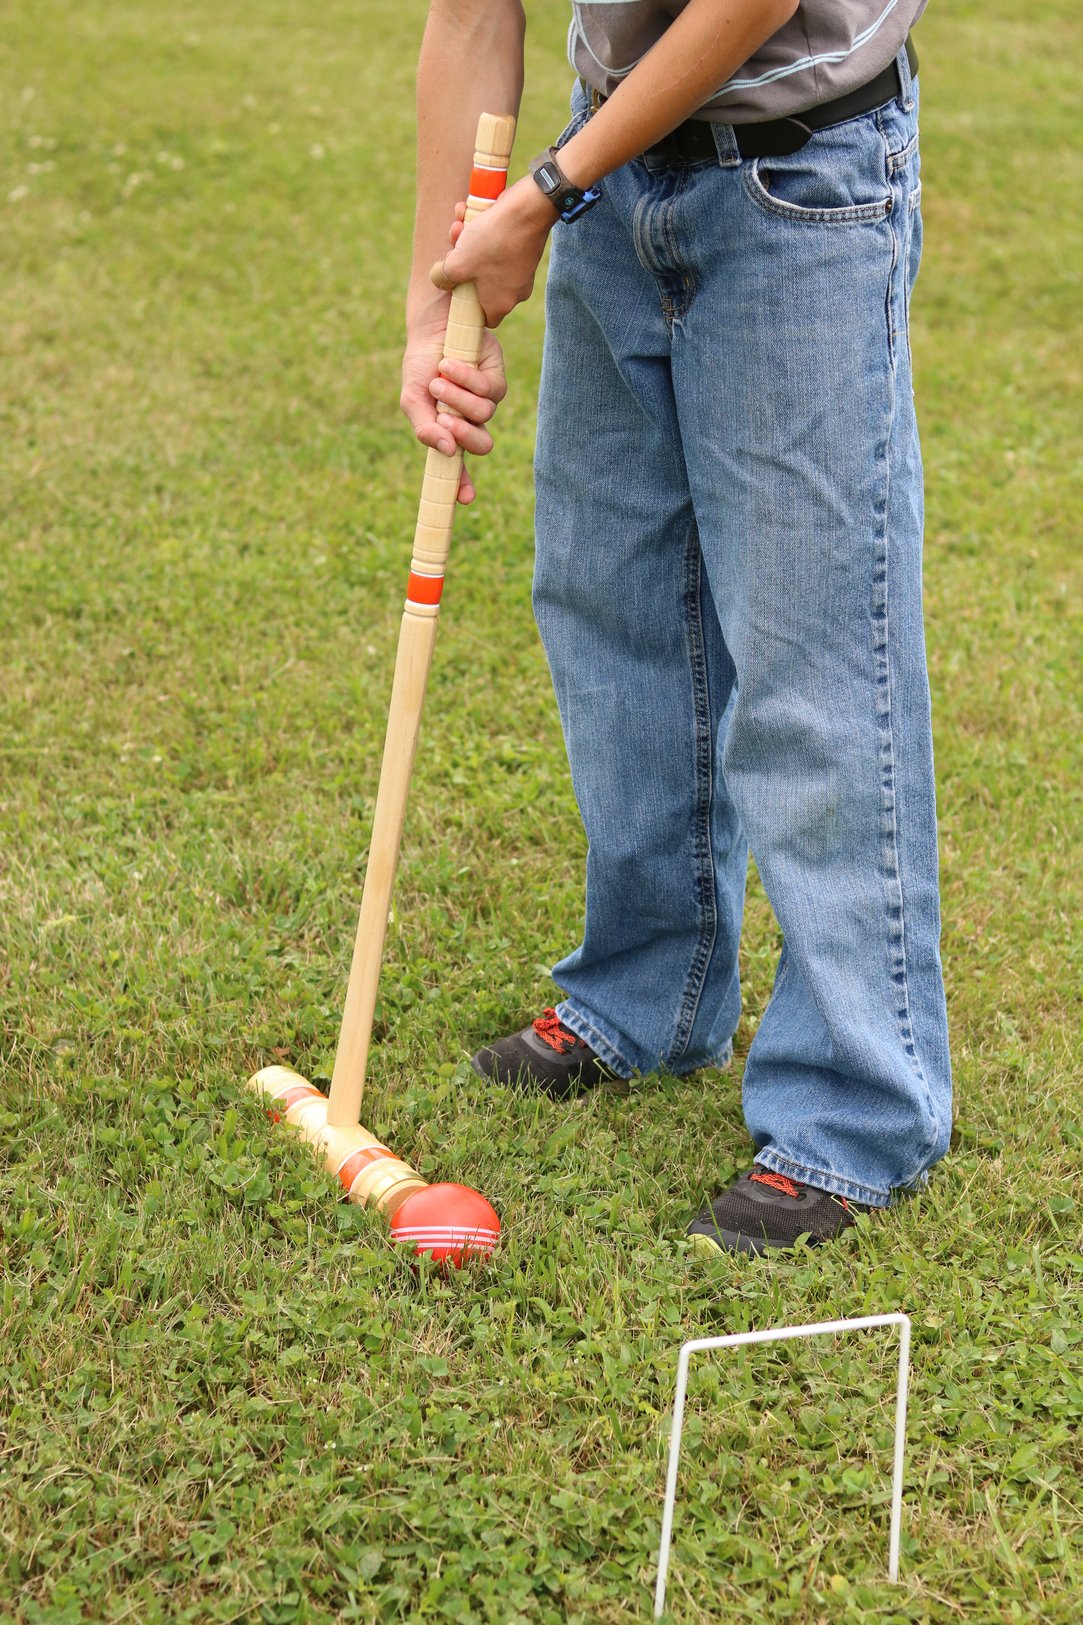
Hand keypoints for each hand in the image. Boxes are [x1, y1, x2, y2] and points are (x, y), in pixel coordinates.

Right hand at [399, 308, 506, 504]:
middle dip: (464, 434)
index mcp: (449, 432)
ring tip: (438, 381)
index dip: (462, 484)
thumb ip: (425, 428)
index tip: (463, 498)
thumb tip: (448, 453)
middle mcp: (470, 421)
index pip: (459, 466)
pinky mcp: (497, 378)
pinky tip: (450, 364)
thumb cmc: (420, 365)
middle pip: (482, 445)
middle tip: (445, 418)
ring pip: (484, 415)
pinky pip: (488, 389)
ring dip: (457, 398)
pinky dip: (466, 378)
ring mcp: (486, 401)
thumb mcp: (413, 399)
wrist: (432, 326)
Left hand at [431, 175, 553, 325]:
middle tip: (455, 242)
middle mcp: (515, 291)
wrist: (527, 208)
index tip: (457, 286)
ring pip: (487, 260)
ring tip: (461, 220)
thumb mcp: (457, 263)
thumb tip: (440, 279)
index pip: (483, 318)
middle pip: (481, 283)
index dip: (467, 303)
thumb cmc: (492, 242)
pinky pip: (500, 245)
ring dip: (470, 239)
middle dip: (463, 260)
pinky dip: (486, 230)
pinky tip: (474, 212)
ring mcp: (522, 270)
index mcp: (500, 303)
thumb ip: (443, 277)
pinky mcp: (525, 249)